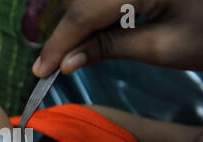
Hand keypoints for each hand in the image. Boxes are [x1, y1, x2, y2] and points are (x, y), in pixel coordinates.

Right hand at [33, 0, 202, 76]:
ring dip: (79, 18)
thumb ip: (110, 49)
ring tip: (83, 47)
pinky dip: (92, 10)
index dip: (59, 43)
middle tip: (63, 62)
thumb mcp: (162, 47)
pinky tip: (100, 28)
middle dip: (69, 30)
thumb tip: (65, 63)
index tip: (41, 70)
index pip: (84, 12)